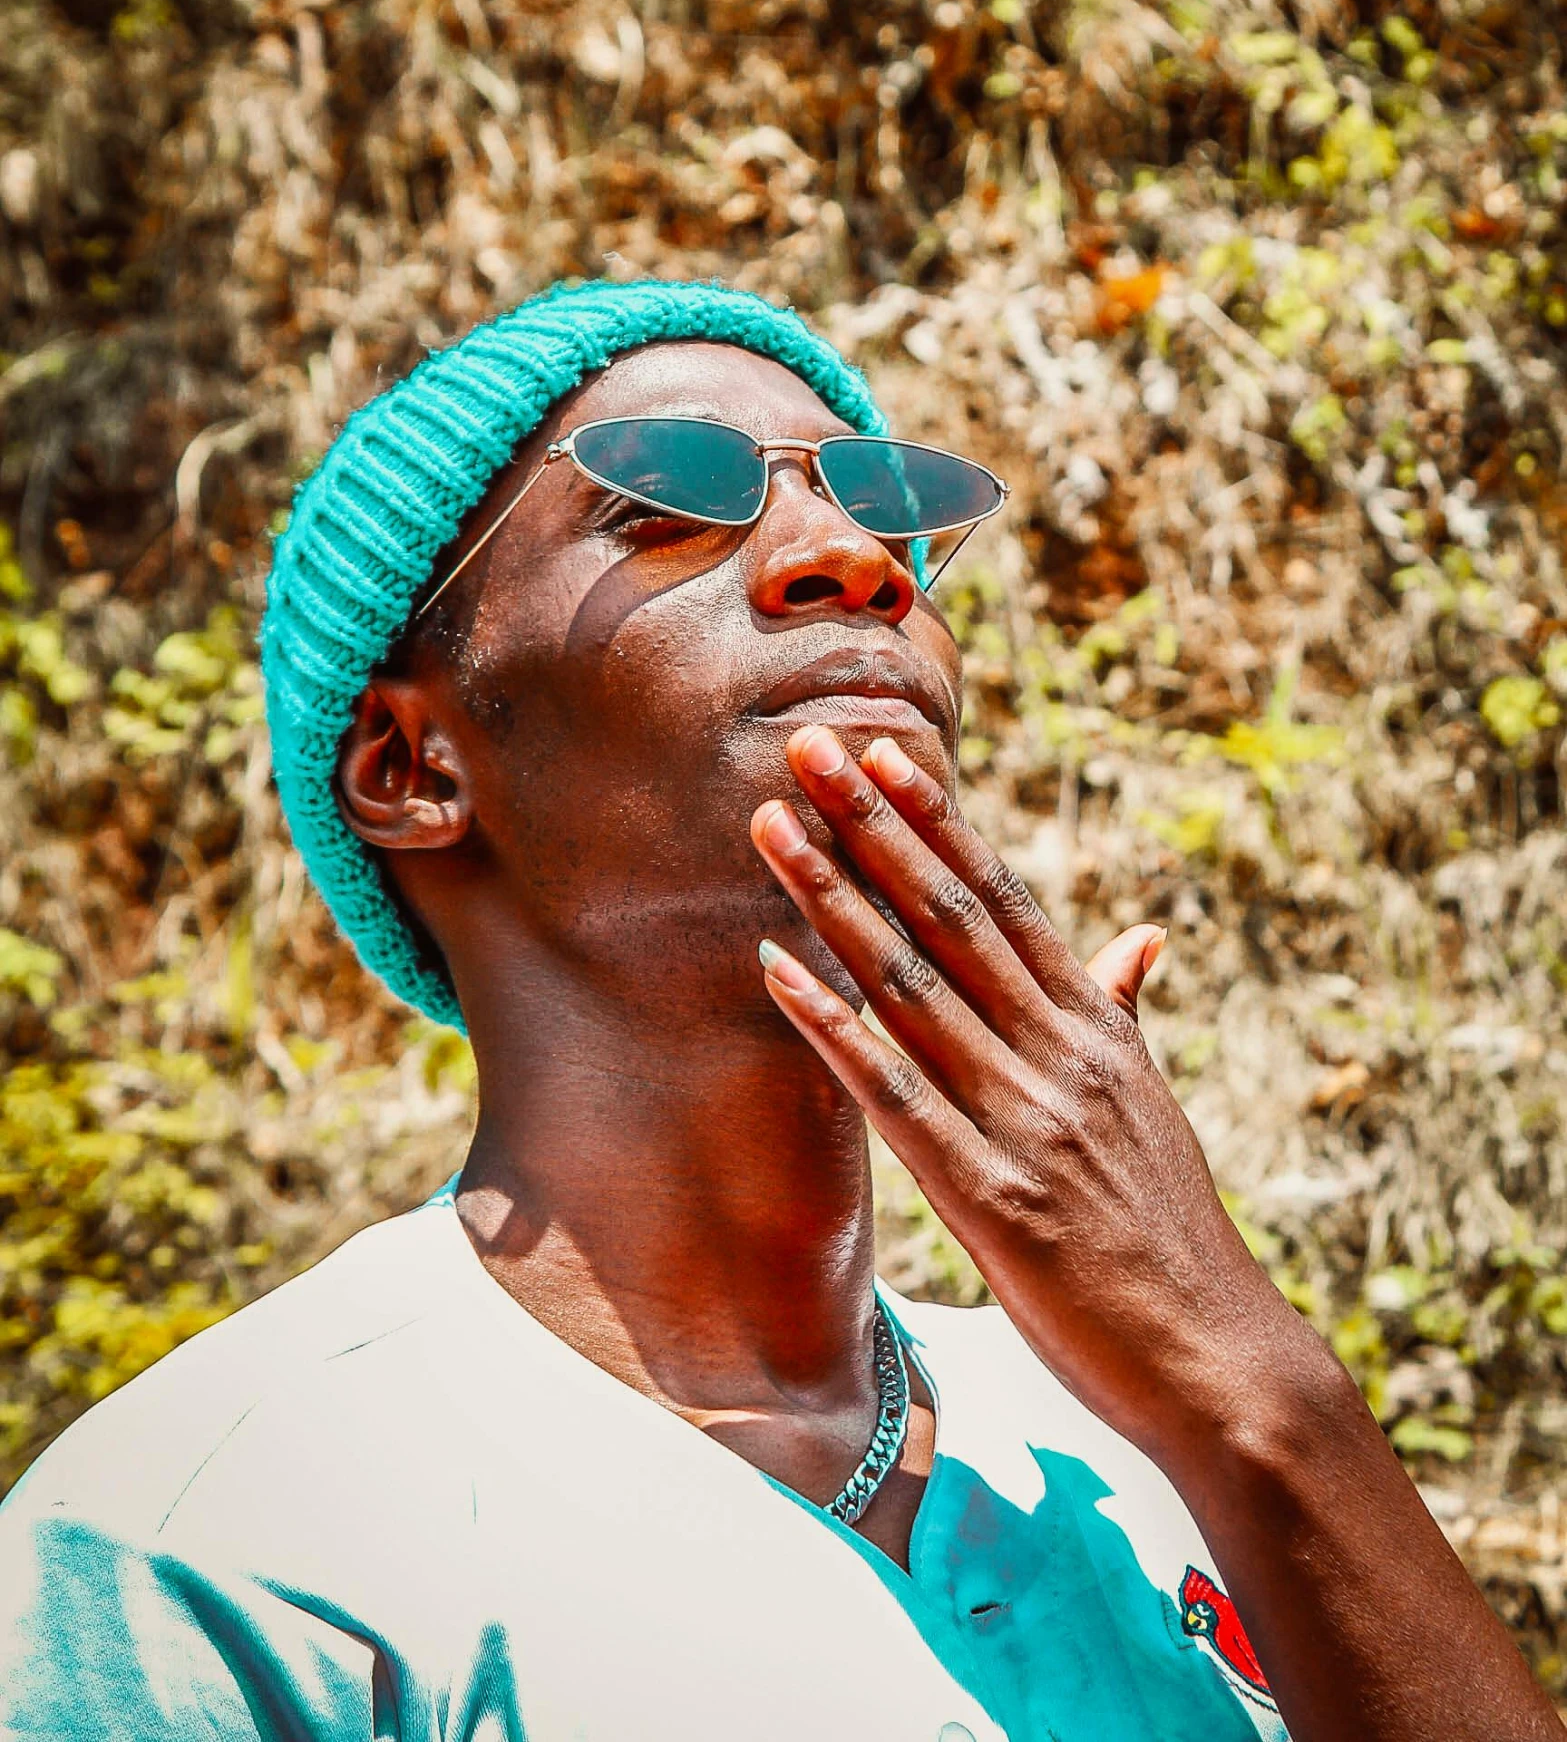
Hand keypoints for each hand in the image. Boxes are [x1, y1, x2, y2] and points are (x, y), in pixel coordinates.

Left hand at [750, 725, 1312, 1471]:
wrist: (1226, 1365)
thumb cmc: (1177, 1237)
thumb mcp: (1157, 1107)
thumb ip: (1127, 1014)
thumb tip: (1142, 937)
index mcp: (1098, 1029)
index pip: (1006, 899)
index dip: (938, 822)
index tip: (882, 753)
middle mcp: (1061, 1055)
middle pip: (949, 915)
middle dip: (871, 825)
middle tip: (806, 746)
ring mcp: (1026, 1121)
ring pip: (911, 984)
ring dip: (833, 897)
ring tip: (771, 828)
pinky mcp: (992, 1198)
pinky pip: (895, 1093)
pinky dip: (831, 1025)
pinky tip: (774, 969)